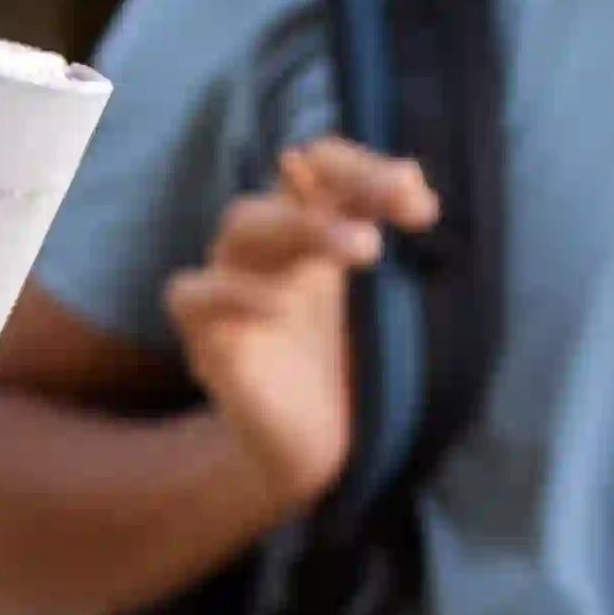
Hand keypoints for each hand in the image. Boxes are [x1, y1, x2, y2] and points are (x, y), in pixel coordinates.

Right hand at [161, 139, 438, 522]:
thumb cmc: (353, 368)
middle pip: (286, 182)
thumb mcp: (388, 303)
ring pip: (241, 224)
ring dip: (303, 226)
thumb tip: (411, 180)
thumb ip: (393, 245)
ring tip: (366, 249)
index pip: (319, 164)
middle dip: (343, 188)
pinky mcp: (206, 339)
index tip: (420, 209)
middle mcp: (266, 250)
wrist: (317, 450)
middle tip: (401, 215)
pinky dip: (232, 292)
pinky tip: (279, 307)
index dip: (365, 170)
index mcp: (311, 230)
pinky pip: (192, 293)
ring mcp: (230, 289)